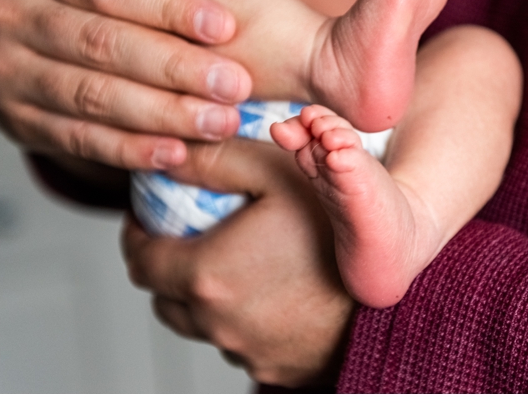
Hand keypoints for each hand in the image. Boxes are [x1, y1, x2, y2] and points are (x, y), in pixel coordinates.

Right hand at [0, 0, 252, 169]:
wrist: (19, 33)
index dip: (170, 8)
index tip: (227, 26)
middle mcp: (13, 13)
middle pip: (103, 45)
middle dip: (177, 69)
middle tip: (236, 86)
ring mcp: (8, 71)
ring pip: (94, 97)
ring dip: (164, 114)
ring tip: (221, 122)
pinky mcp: (18, 120)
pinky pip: (79, 139)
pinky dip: (130, 149)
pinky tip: (177, 152)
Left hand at [122, 137, 354, 386]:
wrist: (391, 283)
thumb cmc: (337, 228)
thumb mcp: (276, 172)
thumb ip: (215, 160)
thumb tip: (167, 156)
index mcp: (206, 277)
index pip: (140, 261)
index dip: (136, 235)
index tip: (146, 218)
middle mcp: (218, 325)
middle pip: (164, 299)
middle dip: (165, 267)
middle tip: (183, 238)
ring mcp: (247, 354)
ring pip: (201, 325)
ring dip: (201, 297)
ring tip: (229, 263)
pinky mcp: (275, 371)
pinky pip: (239, 344)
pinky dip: (239, 320)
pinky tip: (267, 293)